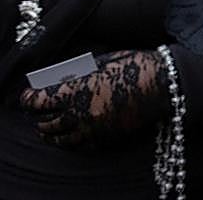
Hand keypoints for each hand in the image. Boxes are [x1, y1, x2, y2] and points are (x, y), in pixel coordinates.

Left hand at [20, 48, 168, 147]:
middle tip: (40, 110)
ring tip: (50, 126)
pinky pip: (79, 146)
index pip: (38, 101)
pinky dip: (70, 141)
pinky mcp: (106, 139)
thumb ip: (78, 74)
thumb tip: (59, 82)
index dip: (29, 98)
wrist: (166, 84)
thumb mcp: (102, 62)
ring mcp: (93, 129)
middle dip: (39, 116)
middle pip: (44, 123)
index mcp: (77, 90)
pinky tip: (71, 134)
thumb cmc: (136, 65)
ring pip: (59, 139)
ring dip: (51, 132)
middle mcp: (81, 113)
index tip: (29, 96)